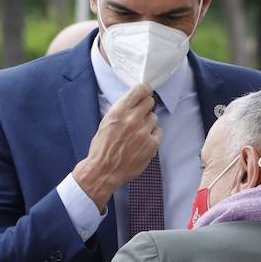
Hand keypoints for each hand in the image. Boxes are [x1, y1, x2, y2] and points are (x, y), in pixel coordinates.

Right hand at [73, 84, 159, 209]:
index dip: (144, 91)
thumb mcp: (106, 123)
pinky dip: (152, 137)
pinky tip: (143, 143)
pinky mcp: (151, 144)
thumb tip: (135, 101)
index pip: (139, 90)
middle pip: (150, 102)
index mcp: (118, 111)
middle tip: (141, 115)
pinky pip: (159, 132)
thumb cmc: (102, 148)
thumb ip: (121, 111)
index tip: (145, 92)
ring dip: (148, 124)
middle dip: (145, 107)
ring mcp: (143, 132)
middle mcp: (132, 119)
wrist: (103, 171)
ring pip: (154, 118)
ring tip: (138, 133)